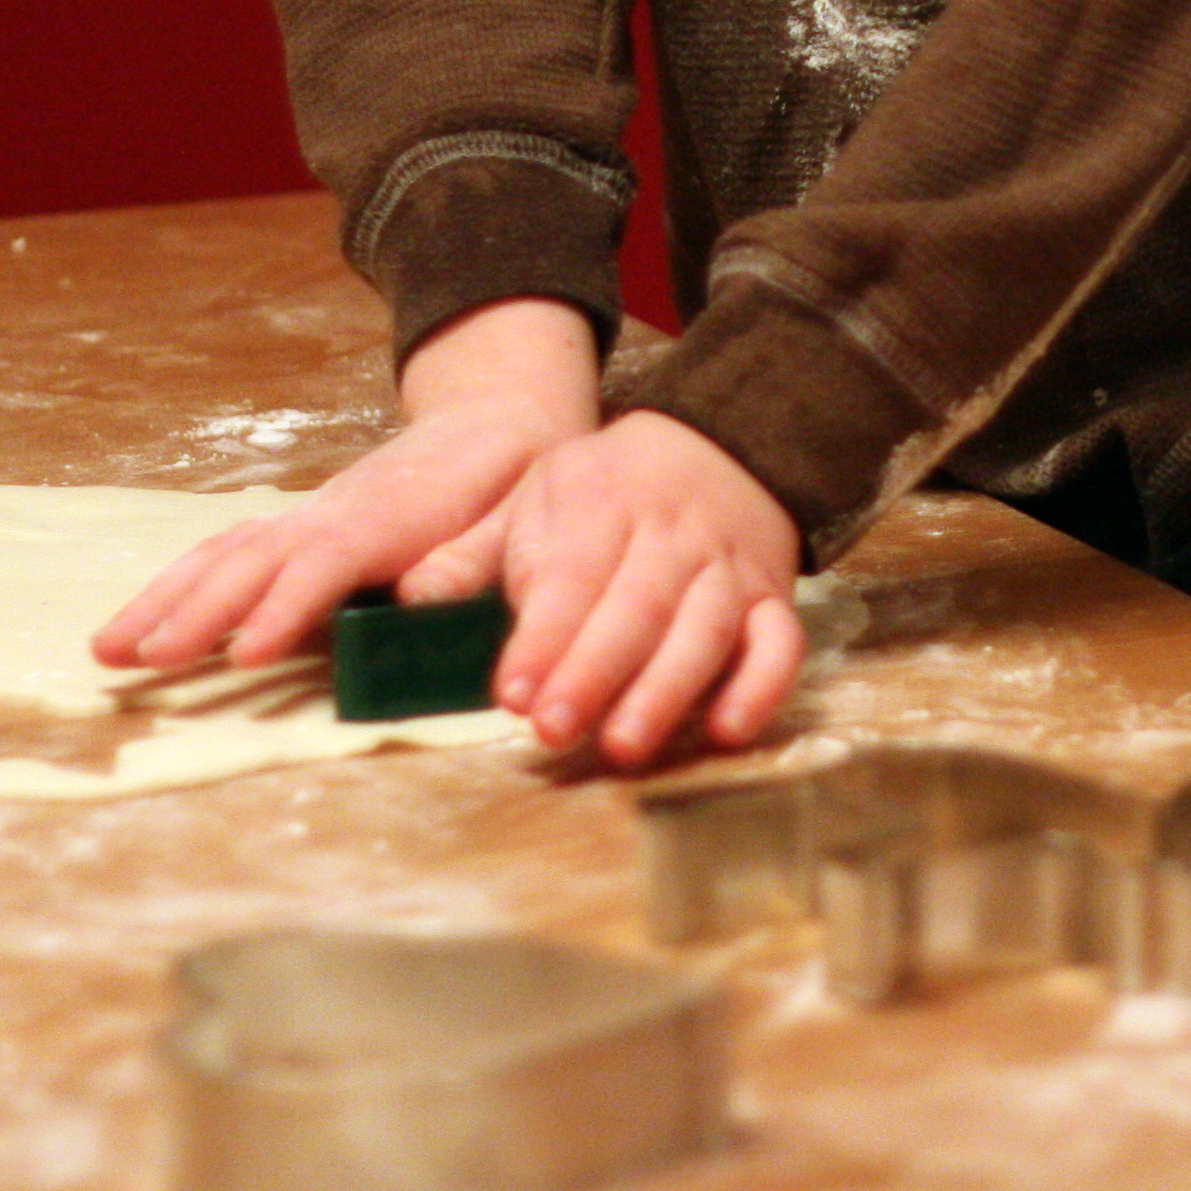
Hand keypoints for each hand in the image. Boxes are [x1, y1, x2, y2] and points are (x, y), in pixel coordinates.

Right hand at [92, 297, 595, 677]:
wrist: (498, 420)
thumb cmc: (513, 477)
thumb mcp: (518, 511)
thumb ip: (474, 555)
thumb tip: (419, 599)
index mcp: (390, 518)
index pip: (326, 563)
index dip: (286, 608)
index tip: (248, 656)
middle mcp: (333, 513)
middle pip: (253, 559)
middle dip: (195, 611)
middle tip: (145, 661)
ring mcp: (308, 516)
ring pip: (224, 553)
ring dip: (166, 600)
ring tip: (108, 649)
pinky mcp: (298, 526)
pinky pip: (227, 551)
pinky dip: (178, 584)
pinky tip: (144, 620)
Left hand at [411, 409, 812, 766]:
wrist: (718, 445)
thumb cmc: (607, 490)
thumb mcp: (535, 495)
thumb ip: (475, 550)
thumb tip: (411, 596)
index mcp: (602, 501)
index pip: (572, 573)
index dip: (544, 635)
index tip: (511, 691)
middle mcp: (672, 533)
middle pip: (637, 605)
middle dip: (594, 671)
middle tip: (552, 730)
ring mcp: (728, 568)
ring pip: (704, 628)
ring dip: (666, 689)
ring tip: (624, 745)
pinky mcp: (772, 599)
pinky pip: (779, 643)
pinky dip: (761, 686)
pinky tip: (726, 730)